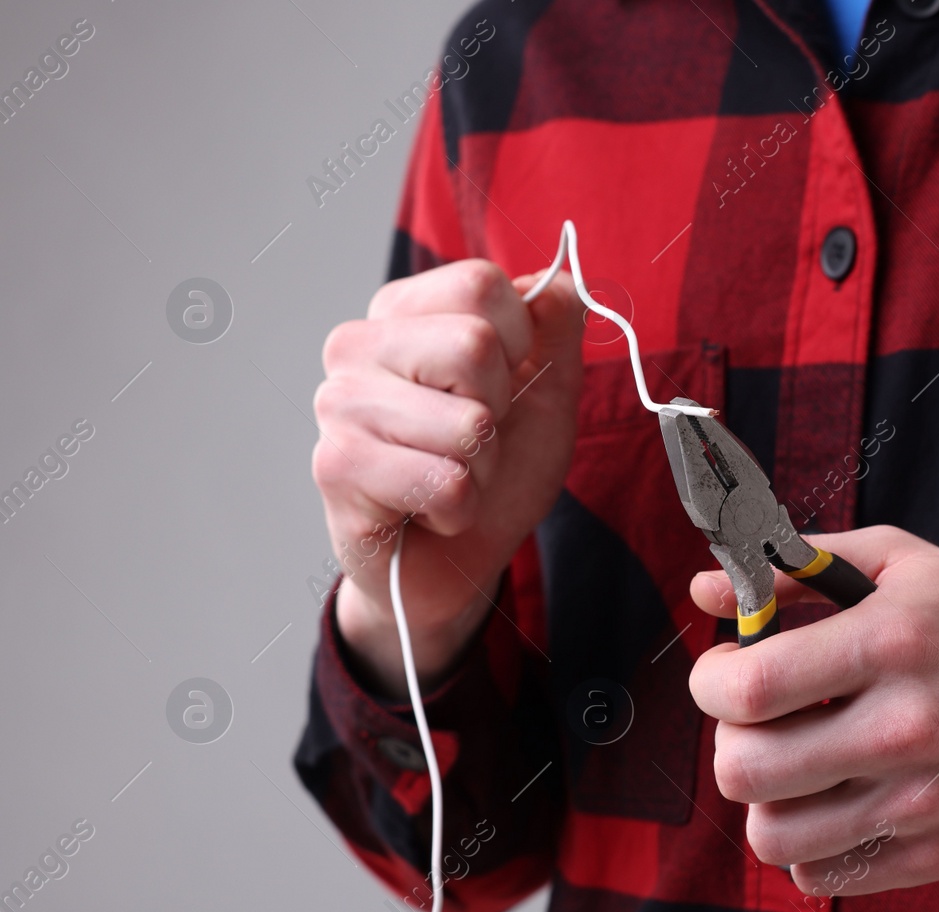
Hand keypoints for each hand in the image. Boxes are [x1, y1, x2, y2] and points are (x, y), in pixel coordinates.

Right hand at [312, 259, 584, 695]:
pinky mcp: (337, 467)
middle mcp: (359, 346)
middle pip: (476, 344)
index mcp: (405, 313)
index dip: (520, 342)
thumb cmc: (493, 474)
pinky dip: (460, 508)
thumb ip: (557, 333)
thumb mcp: (547, 396)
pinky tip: (430, 510)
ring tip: (451, 476)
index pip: (481, 284)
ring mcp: (340, 404)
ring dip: (482, 467)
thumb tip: (561, 282)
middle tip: (473, 440)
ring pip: (467, 422)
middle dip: (501, 409)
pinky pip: (445, 482)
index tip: (502, 385)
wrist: (453, 563)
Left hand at [686, 526, 938, 896]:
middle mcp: (907, 727)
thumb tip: (705, 591)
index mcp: (894, 640)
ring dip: (765, 797)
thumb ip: (797, 569)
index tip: (726, 673)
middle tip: (759, 720)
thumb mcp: (906, 565)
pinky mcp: (934, 856)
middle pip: (745, 768)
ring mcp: (922, 802)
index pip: (748, 687)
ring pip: (772, 834)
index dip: (711, 682)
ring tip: (795, 762)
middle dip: (732, 738)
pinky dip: (809, 843)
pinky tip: (836, 799)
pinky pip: (818, 874)